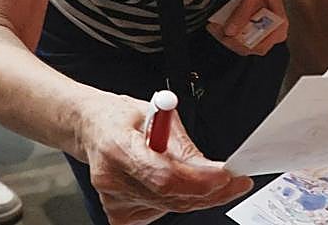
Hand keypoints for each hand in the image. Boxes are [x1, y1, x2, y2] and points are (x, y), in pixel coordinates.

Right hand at [80, 93, 251, 224]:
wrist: (91, 128)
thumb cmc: (121, 117)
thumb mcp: (156, 114)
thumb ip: (180, 144)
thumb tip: (210, 167)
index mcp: (118, 146)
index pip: (163, 174)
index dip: (197, 180)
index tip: (225, 176)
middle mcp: (112, 178)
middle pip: (169, 196)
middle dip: (209, 191)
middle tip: (236, 182)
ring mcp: (113, 199)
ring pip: (168, 206)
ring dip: (196, 195)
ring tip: (207, 176)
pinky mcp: (117, 213)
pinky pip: (159, 210)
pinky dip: (175, 198)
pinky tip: (173, 182)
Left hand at [206, 0, 287, 55]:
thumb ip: (243, 13)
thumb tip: (230, 31)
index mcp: (279, 26)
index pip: (260, 47)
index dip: (242, 44)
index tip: (227, 35)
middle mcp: (272, 32)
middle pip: (249, 46)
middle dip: (230, 40)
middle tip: (216, 29)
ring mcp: (262, 29)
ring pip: (241, 41)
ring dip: (225, 36)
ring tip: (214, 25)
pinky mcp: (253, 25)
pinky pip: (239, 33)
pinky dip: (227, 29)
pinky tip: (217, 23)